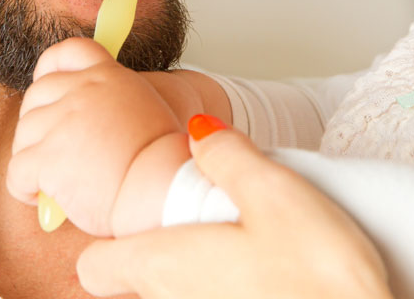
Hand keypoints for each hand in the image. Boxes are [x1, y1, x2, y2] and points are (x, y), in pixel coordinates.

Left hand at [7, 37, 182, 236]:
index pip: (67, 53)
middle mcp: (82, 91)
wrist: (166, 189)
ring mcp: (62, 121)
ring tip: (57, 181)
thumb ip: (112, 102)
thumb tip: (86, 123)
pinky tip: (47, 199)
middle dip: (37, 126)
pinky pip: (16, 172)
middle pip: (35, 96)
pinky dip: (25, 189)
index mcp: (107, 77)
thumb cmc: (162, 164)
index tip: (48, 91)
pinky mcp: (47, 156)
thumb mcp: (145, 110)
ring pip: (23, 136)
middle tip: (56, 153)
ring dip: (32, 159)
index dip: (49, 69)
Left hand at [77, 124, 392, 298]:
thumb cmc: (320, 279)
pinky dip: (222, 290)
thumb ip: (227, 157)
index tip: (136, 216)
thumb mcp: (274, 193)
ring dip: (192, 274)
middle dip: (157, 251)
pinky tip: (263, 280)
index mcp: (164, 265)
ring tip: (239, 249)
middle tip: (200, 223)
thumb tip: (200, 130)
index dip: (107, 241)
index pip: (94, 265)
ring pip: (174, 295)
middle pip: (136, 280)